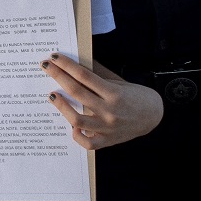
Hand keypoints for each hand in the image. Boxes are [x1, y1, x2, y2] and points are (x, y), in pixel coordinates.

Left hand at [43, 54, 163, 149]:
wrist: (154, 116)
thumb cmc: (135, 96)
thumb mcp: (119, 82)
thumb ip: (98, 73)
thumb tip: (76, 60)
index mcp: (114, 93)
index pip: (84, 76)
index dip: (67, 65)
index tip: (54, 58)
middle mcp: (109, 110)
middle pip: (77, 92)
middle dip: (58, 77)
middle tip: (45, 67)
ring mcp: (107, 127)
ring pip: (77, 119)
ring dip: (62, 106)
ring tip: (53, 95)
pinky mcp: (107, 141)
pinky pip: (88, 143)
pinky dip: (78, 135)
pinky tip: (72, 126)